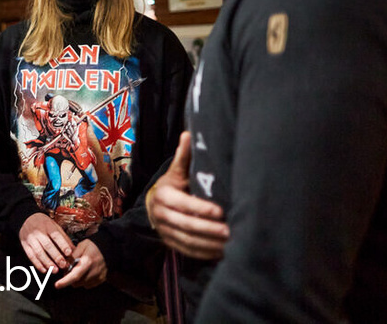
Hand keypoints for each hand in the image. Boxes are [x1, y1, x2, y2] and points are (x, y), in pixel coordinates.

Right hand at [19, 212, 73, 273]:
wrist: (26, 218)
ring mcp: (31, 239)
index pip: (56, 235)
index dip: (62, 244)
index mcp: (47, 225)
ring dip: (47, 263)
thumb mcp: (54, 226)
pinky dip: (37, 264)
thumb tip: (74, 249)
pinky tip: (44, 270)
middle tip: (63, 265)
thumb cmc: (44, 224)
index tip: (69, 253)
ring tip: (55, 270)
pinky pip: (31, 256)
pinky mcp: (25, 245)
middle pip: (47, 245)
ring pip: (39, 252)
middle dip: (56, 256)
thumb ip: (63, 237)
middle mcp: (38, 232)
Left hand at [53, 239, 106, 288]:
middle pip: (76, 282)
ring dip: (77, 279)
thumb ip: (72, 256)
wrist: (108, 249)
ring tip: (80, 269)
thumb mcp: (81, 245)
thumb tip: (64, 266)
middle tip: (70, 269)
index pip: (75, 275)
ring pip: (81, 284)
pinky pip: (88, 285)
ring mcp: (98, 277)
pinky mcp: (101, 280)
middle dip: (69, 278)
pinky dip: (84, 280)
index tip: (57, 285)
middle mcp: (93, 272)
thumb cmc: (93, 246)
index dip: (65, 281)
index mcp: (87, 262)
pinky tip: (87, 271)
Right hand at [147, 132, 228, 258]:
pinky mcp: (169, 243)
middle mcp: (160, 214)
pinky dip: (204, 254)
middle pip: (186, 225)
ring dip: (209, 244)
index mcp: (163, 194)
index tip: (221, 211)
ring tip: (230, 243)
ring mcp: (164, 231)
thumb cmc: (173, 185)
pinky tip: (221, 252)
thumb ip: (184, 156)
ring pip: (187, 241)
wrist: (155, 204)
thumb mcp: (176, 171)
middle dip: (209, 230)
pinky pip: (187, 251)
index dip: (201, 209)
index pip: (182, 204)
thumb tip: (188, 133)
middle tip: (231, 231)